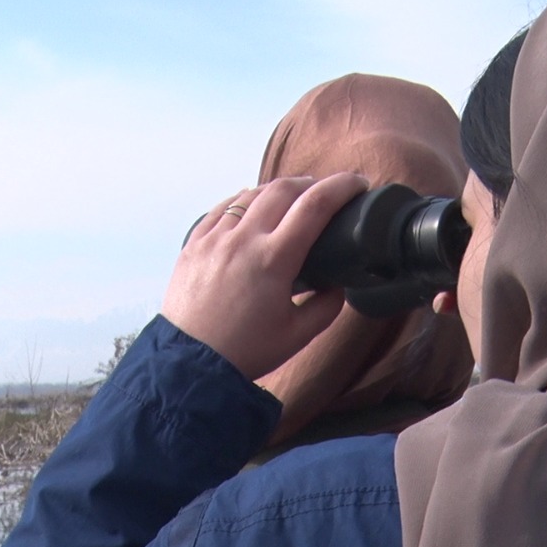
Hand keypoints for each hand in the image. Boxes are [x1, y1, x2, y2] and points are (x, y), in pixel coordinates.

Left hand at [162, 173, 367, 380]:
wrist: (189, 363)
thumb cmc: (245, 351)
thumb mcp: (298, 335)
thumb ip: (327, 306)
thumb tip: (336, 284)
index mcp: (273, 259)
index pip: (315, 205)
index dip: (342, 187)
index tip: (357, 183)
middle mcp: (243, 240)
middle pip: (282, 189)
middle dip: (310, 184)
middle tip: (324, 193)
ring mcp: (214, 239)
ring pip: (250, 194)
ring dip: (276, 191)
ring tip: (289, 200)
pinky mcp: (193, 244)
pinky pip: (220, 209)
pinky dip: (242, 201)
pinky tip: (251, 207)